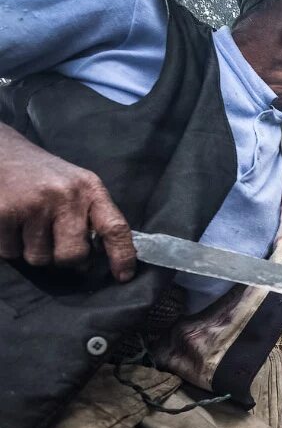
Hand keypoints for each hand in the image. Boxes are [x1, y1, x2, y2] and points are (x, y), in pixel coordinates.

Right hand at [0, 151, 135, 281]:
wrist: (0, 151)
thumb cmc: (44, 176)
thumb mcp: (77, 186)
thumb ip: (90, 218)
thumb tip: (90, 263)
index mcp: (89, 189)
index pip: (115, 228)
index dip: (123, 255)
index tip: (124, 276)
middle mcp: (65, 195)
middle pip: (73, 255)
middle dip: (63, 258)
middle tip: (54, 240)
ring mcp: (33, 203)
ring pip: (39, 258)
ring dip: (33, 251)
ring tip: (28, 225)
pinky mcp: (3, 212)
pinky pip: (10, 252)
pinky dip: (8, 245)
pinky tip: (10, 223)